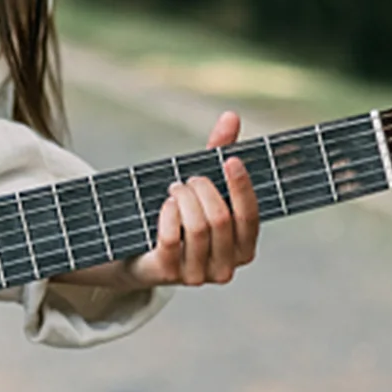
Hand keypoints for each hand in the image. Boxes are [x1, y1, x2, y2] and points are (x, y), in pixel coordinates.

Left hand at [126, 111, 259, 286]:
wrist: (141, 253)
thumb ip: (219, 152)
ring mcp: (197, 276)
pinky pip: (171, 238)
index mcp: (244, 249)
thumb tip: (231, 116)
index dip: (242, 187)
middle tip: (188, 179)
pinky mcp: (168, 274)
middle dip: (202, 190)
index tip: (230, 161)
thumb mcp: (202, 186)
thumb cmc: (181, 214)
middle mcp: (226, 269)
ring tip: (175, 188)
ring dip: (183, 198)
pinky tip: (165, 204)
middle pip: (220, 218)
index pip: (250, 217)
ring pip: (196, 227)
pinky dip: (167, 214)